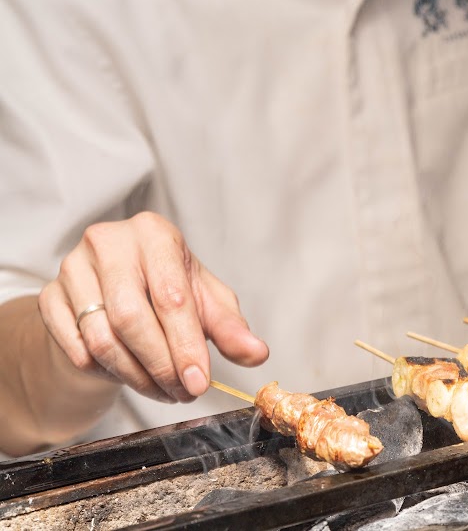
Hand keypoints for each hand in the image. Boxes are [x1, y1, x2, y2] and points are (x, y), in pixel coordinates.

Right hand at [38, 212, 268, 402]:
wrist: (114, 292)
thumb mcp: (205, 301)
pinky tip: (131, 376)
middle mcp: (109, 242)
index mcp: (155, 234)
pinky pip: (75, 348)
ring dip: (136, 377)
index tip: (199, 382)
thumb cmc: (166, 290)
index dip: (186, 345)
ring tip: (164, 391)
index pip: (171, 297)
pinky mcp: (49, 296)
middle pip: (132, 319)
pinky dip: (106, 373)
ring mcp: (72, 268)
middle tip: (182, 393)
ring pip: (102, 339)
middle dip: (161, 366)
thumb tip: (257, 353)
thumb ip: (230, 327)